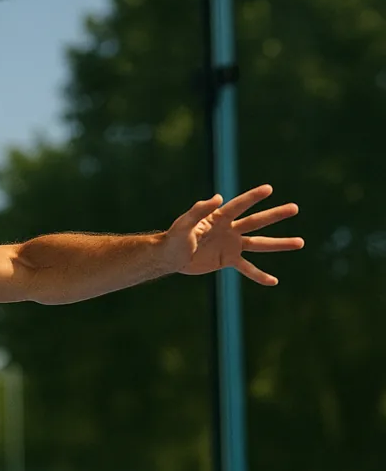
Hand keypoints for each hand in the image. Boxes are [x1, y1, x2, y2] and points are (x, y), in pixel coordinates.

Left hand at [161, 184, 303, 285]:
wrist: (170, 256)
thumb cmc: (174, 238)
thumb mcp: (184, 224)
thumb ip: (198, 210)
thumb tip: (218, 197)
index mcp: (219, 218)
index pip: (239, 205)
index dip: (253, 197)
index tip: (269, 189)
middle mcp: (229, 229)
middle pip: (256, 222)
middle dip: (275, 215)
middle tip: (295, 208)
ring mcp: (231, 245)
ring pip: (260, 244)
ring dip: (280, 244)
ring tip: (301, 242)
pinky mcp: (228, 260)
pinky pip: (247, 268)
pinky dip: (259, 275)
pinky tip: (273, 281)